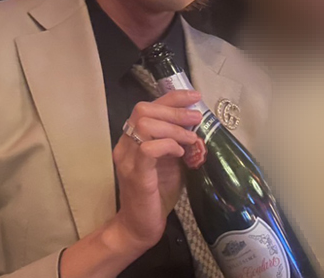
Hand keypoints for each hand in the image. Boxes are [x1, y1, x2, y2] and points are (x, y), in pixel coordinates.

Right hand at [111, 89, 201, 250]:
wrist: (139, 226)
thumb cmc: (157, 193)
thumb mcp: (171, 160)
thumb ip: (178, 140)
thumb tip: (197, 122)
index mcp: (133, 138)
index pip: (148, 106)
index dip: (173, 98)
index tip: (195, 97)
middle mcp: (125, 144)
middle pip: (144, 110)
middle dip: (175, 111)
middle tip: (196, 119)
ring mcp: (128, 159)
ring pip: (146, 126)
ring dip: (174, 129)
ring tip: (191, 139)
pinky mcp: (135, 175)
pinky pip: (148, 149)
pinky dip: (168, 145)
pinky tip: (180, 152)